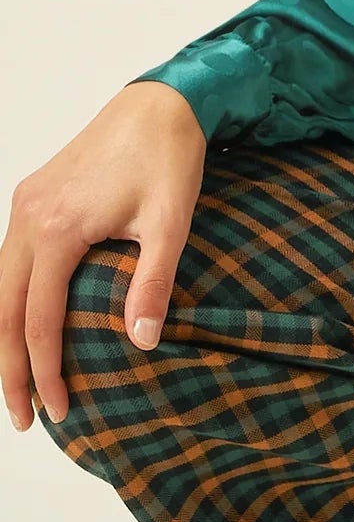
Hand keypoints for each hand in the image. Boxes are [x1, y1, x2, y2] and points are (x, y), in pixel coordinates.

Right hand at [1, 80, 206, 430]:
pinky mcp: (32, 197)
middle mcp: (28, 218)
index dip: (45, 372)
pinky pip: (7, 260)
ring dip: (4, 335)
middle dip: (8, 369)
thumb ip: (152, 284)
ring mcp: (25, 206)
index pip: (38, 320)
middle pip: (3, 310)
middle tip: (21, 418)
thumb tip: (142, 344)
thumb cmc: (169, 160)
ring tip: (16, 382)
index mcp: (57, 229)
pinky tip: (21, 323)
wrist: (160, 102)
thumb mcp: (170, 223)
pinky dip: (9, 300)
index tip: (59, 412)